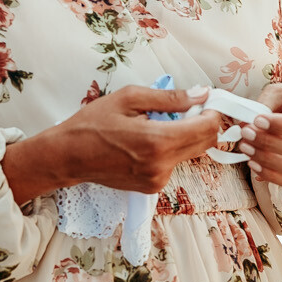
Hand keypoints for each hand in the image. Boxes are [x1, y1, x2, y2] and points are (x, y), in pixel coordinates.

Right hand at [2, 86, 222, 202]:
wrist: (68, 156)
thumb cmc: (93, 123)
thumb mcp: (129, 98)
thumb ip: (170, 98)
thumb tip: (201, 94)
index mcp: (158, 141)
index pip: (208, 128)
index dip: (213, 112)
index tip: (206, 101)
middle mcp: (162, 165)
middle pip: (205, 143)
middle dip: (203, 123)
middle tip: (187, 108)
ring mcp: (158, 179)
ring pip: (190, 153)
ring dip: (185, 136)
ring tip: (159, 123)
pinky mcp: (153, 186)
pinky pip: (174, 163)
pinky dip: (170, 149)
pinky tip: (148, 140)